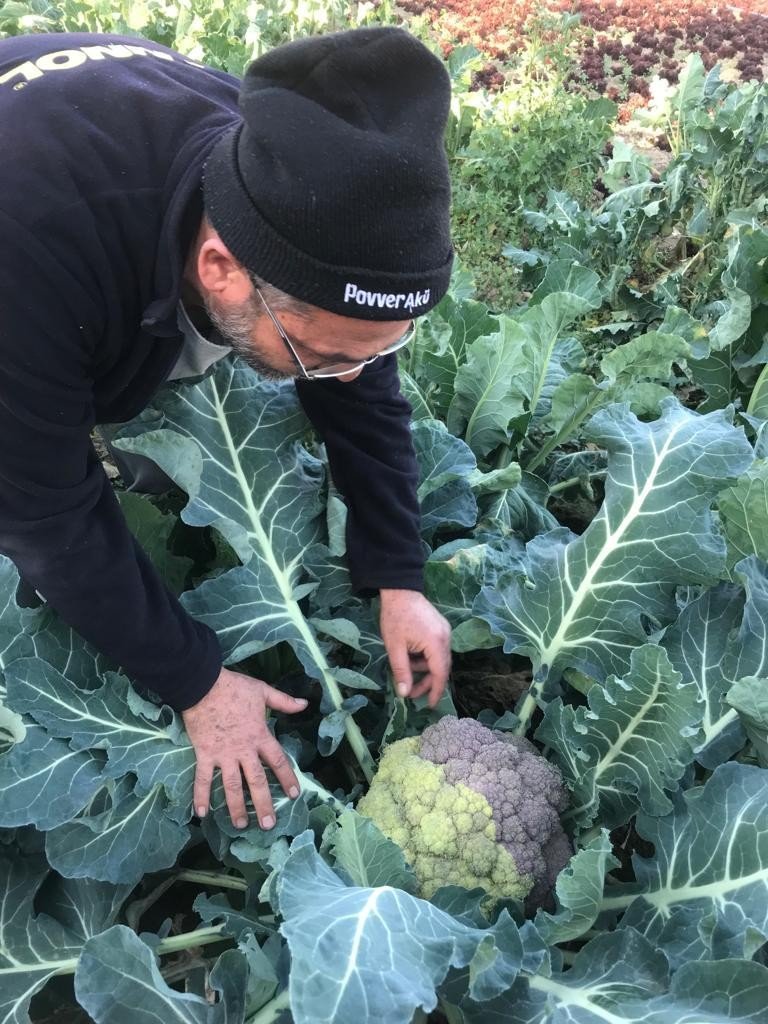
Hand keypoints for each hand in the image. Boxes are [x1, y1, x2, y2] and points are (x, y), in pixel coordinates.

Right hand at [181, 666, 306, 829]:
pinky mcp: (204, 754)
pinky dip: (201, 795)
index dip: (287, 778)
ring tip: (241, 825)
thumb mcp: (262, 691)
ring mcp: (224, 754)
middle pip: (257, 781)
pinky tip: (201, 813)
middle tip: (269, 824)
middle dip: (264, 804)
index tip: (295, 794)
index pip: (278, 761)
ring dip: (236, 807)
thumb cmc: (235, 687)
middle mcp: (244, 750)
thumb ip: (284, 702)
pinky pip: (203, 778)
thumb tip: (305, 704)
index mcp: (260, 735)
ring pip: (232, 786)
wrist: (204, 684)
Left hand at [379, 589, 451, 707]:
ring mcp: (445, 632)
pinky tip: (411, 657)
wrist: (400, 590)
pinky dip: (426, 658)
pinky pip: (437, 649)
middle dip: (427, 682)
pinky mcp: (441, 628)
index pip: (440, 674)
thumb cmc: (395, 617)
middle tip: (410, 693)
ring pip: (439, 659)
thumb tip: (404, 693)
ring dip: (424, 669)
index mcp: (436, 643)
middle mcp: (446, 638)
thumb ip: (401, 671)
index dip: (435, 691)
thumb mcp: (394, 647)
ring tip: (405, 669)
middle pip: (441, 668)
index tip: (430, 705)